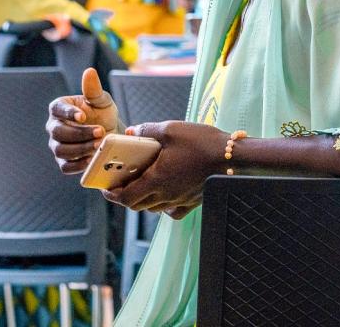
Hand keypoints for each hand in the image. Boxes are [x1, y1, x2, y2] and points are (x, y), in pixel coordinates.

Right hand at [46, 68, 119, 173]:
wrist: (110, 135)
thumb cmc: (102, 114)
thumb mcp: (102, 100)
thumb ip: (94, 89)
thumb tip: (89, 72)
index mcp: (59, 108)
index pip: (57, 109)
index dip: (68, 113)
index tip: (83, 115)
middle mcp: (53, 127)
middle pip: (58, 132)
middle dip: (80, 133)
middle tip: (100, 132)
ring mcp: (57, 145)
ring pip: (61, 150)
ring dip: (81, 149)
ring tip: (99, 145)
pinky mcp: (63, 161)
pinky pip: (65, 166)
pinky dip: (78, 164)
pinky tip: (92, 159)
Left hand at [102, 121, 227, 218]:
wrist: (234, 158)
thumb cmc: (202, 143)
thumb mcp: (171, 129)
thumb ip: (147, 130)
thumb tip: (131, 132)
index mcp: (156, 180)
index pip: (126, 197)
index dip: (112, 195)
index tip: (105, 189)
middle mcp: (166, 195)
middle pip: (137, 205)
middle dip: (125, 196)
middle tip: (119, 184)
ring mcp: (180, 200)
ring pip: (153, 207)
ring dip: (142, 199)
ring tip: (140, 183)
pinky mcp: (192, 201)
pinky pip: (172, 210)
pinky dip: (164, 205)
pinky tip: (165, 191)